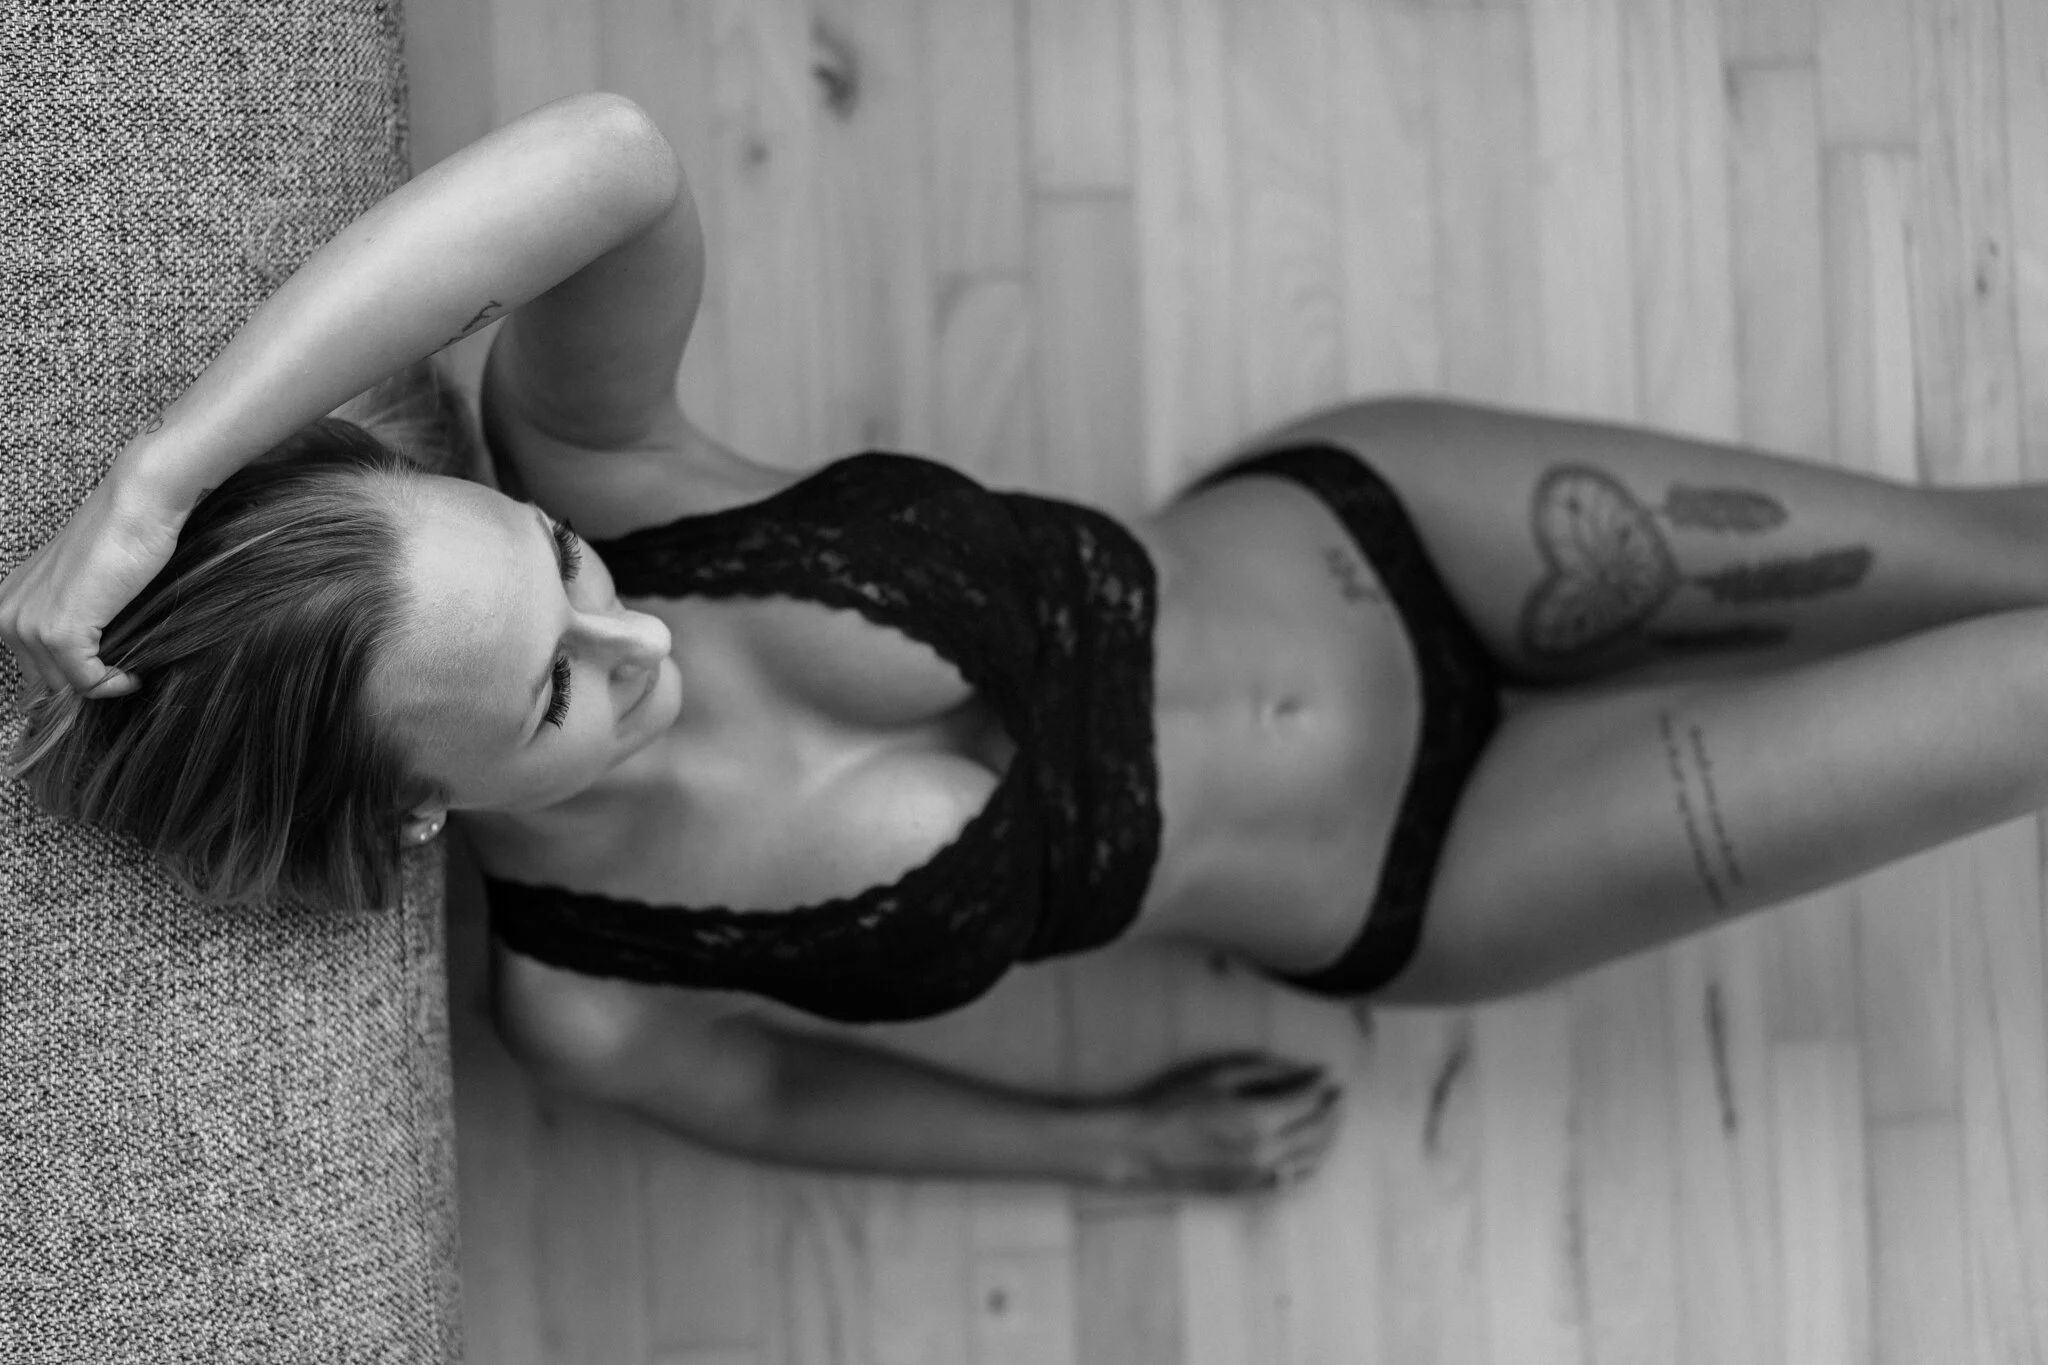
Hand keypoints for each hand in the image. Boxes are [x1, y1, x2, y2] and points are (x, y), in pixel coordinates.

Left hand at [0, 473, 186, 697]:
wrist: (136, 509)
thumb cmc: (119, 539)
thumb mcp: (80, 586)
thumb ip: (71, 621)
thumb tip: (90, 669)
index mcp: (7, 602)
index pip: (31, 667)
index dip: (70, 679)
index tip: (105, 678)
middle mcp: (7, 614)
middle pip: (45, 681)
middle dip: (86, 684)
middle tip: (122, 675)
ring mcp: (29, 624)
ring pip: (65, 685)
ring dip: (102, 686)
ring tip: (130, 671)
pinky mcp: (59, 632)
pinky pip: (86, 681)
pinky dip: (114, 684)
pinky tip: (133, 673)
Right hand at [1106, 1052, 1344, 1194]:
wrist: (1139, 1148)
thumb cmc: (1173, 1103)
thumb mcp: (1219, 1073)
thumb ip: (1267, 1071)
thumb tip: (1305, 1071)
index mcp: (1259, 1120)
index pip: (1309, 1101)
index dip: (1323, 1086)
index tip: (1329, 1074)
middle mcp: (1267, 1154)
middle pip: (1318, 1132)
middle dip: (1334, 1111)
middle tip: (1338, 1096)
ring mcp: (1258, 1178)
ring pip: (1311, 1160)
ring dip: (1328, 1138)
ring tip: (1330, 1120)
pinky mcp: (1248, 1193)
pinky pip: (1293, 1182)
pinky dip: (1310, 1165)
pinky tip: (1310, 1152)